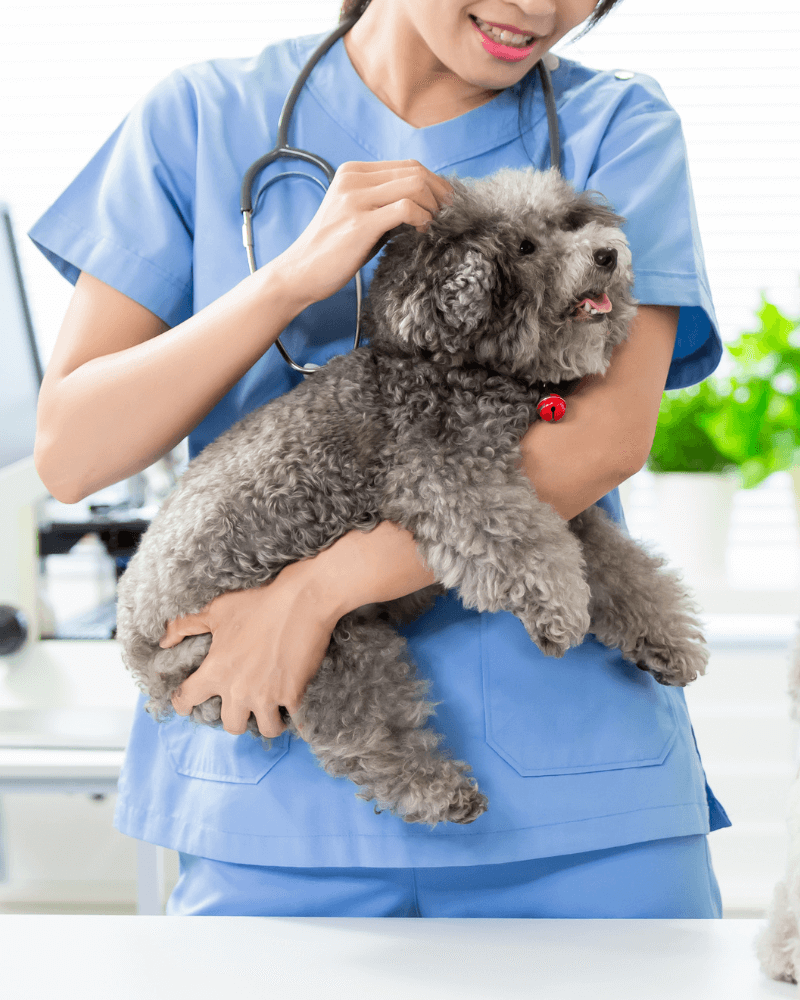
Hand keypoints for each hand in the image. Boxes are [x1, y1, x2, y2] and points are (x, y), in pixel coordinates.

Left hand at [159, 563, 341, 738]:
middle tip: (244, 705)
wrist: (301, 601)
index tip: (188, 706)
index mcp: (216, 670)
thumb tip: (164, 641)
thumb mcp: (217, 611)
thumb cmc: (258, 603)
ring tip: (273, 710)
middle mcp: (238, 689)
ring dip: (268, 721)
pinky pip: (293, 720)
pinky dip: (295, 715)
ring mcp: (266, 695)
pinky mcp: (293, 695)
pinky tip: (296, 706)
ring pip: (265, 728)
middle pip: (232, 725)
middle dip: (237, 717)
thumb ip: (185, 626)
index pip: (187, 699)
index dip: (184, 704)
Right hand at [277, 158, 454, 306]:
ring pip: (415, 186)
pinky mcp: (360, 223)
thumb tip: (426, 203)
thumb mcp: (358, 215)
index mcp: (352, 172)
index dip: (434, 183)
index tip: (445, 205)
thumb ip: (385, 203)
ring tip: (434, 226)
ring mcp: (355, 199)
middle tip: (448, 216)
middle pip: (415, 171)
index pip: (406, 165)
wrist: (300, 272)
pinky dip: (422, 219)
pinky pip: (406, 209)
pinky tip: (422, 233)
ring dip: (433, 206)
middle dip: (440, 193)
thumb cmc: (333, 249)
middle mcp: (352, 179)